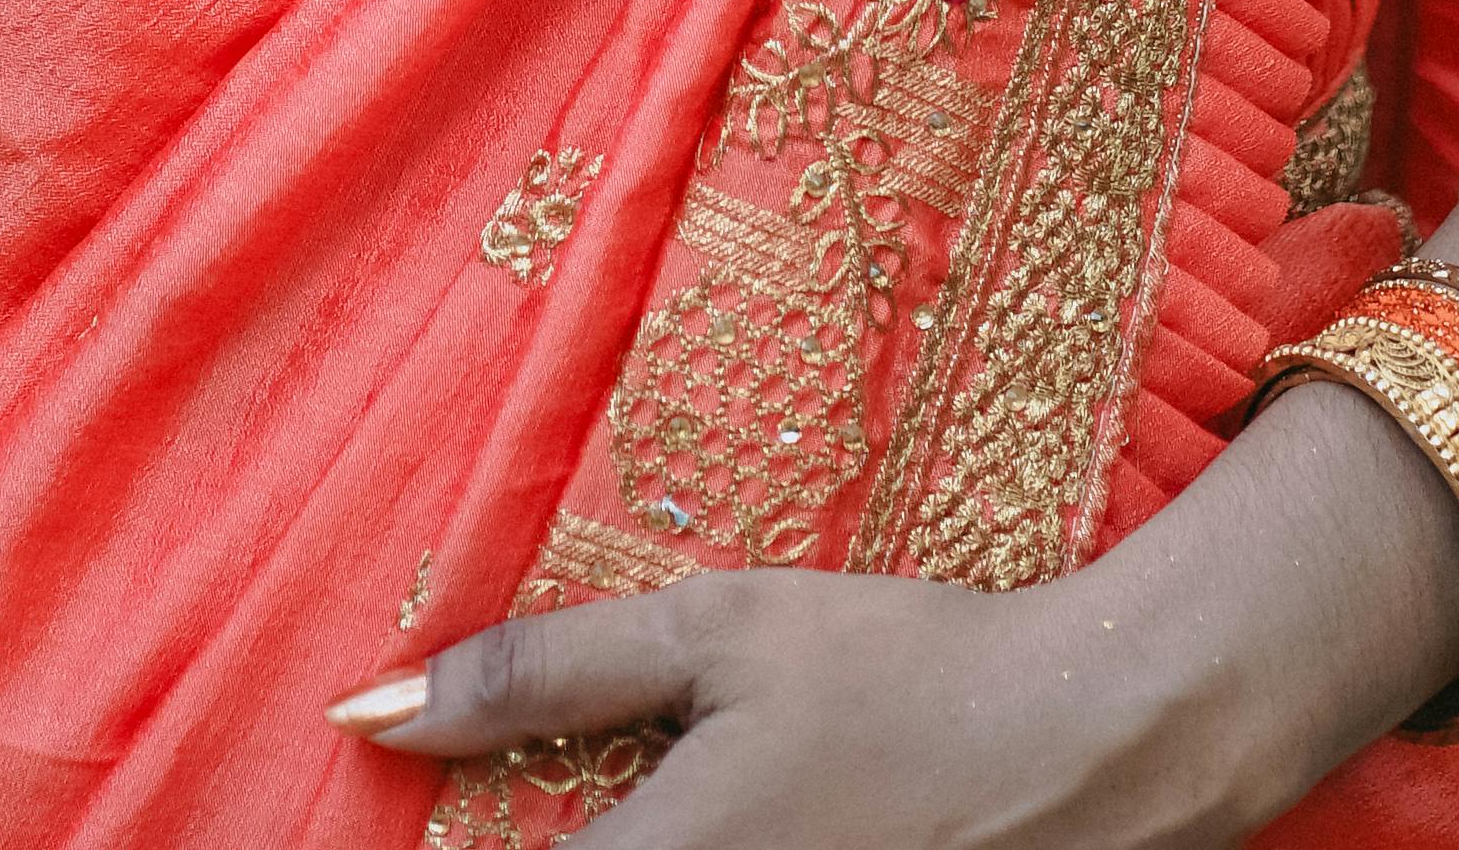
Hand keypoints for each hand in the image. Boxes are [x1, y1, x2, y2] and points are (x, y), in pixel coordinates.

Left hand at [332, 571, 1264, 849]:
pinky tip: (716, 827)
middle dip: (536, 848)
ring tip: (672, 800)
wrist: (1084, 748)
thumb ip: (542, 671)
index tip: (445, 812)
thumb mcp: (717, 630)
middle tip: (577, 789)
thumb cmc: (897, 671)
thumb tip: (374, 711)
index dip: (456, 844)